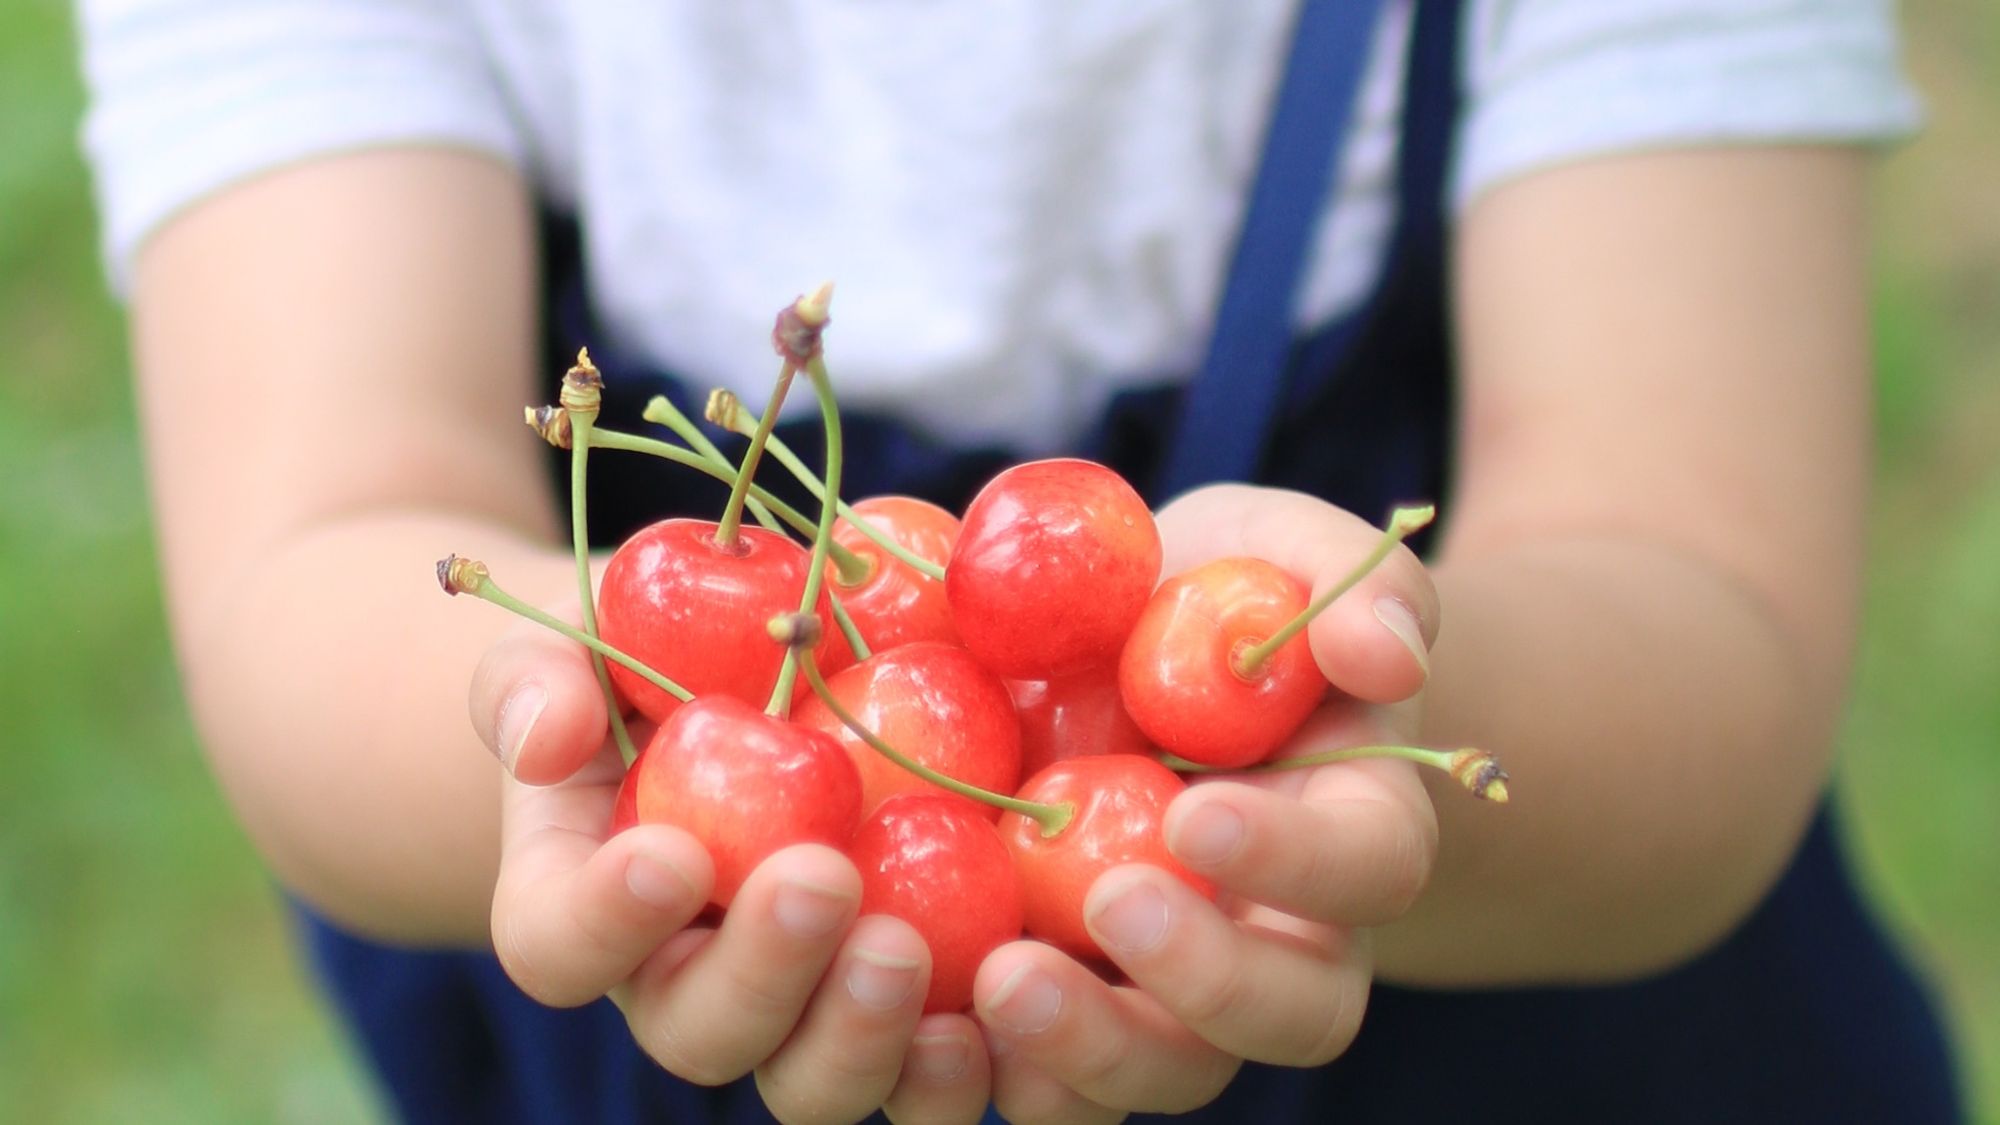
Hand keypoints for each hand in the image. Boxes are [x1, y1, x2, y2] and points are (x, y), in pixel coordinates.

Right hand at [469, 605, 995, 1124]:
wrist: (742, 686)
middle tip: (822, 880)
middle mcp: (681, 981)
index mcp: (583, 903)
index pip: (560, 946)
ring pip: (808, 1080)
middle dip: (761, 974)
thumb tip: (548, 738)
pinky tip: (999, 1004)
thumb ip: (535, 681)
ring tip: (905, 950)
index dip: (606, 922)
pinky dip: (952, 1063)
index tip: (674, 853)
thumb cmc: (639, 663)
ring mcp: (793, 1008)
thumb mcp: (571, 645)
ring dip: (856, 1036)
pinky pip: (915, 1072)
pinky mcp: (890, 1007)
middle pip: (698, 1032)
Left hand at [969, 485, 1439, 1122]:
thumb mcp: (1292, 552)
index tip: (1194, 811)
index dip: (1294, 857)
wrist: (1135, 648)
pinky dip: (997, 1066)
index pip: (1364, 868)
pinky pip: (1055, 1077)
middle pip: (1286, 1014)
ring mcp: (1173, 986)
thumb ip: (1359, 588)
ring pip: (1169, 1070)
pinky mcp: (1073, 994)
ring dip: (1092, 1049)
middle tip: (1107, 905)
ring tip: (999, 983)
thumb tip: (1382, 652)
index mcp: (1353, 829)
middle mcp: (1282, 936)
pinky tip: (929, 1014)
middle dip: (1204, 981)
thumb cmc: (1227, 594)